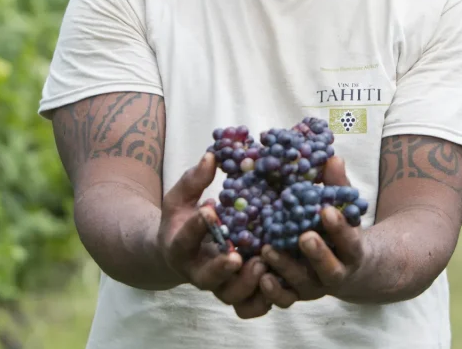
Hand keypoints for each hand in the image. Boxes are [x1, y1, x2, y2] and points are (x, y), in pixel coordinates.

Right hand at [156, 152, 271, 317]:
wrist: (181, 253)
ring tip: (262, 263)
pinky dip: (265, 300)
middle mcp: (199, 272)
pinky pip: (252, 306)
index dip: (197, 226)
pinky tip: (281, 279)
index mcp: (181, 248)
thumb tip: (212, 155)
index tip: (210, 209)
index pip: (186, 239)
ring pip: (232, 296)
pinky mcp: (239, 294)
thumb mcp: (182, 198)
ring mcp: (220, 285)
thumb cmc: (184, 218)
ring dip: (248, 284)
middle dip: (222, 269)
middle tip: (238, 256)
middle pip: (208, 279)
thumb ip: (194, 180)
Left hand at [257, 156, 366, 308]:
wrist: (348, 268)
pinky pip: (284, 299)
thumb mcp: (343, 210)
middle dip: (317, 254)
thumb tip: (333, 157)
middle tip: (303, 236)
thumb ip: (337, 187)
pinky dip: (273, 291)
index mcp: (352, 251)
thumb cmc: (341, 231)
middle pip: (329, 269)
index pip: (349, 240)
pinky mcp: (295, 295)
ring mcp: (314, 288)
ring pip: (302, 285)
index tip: (326, 211)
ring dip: (286, 269)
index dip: (339, 228)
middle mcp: (335, 273)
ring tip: (268, 250)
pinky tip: (260, 276)